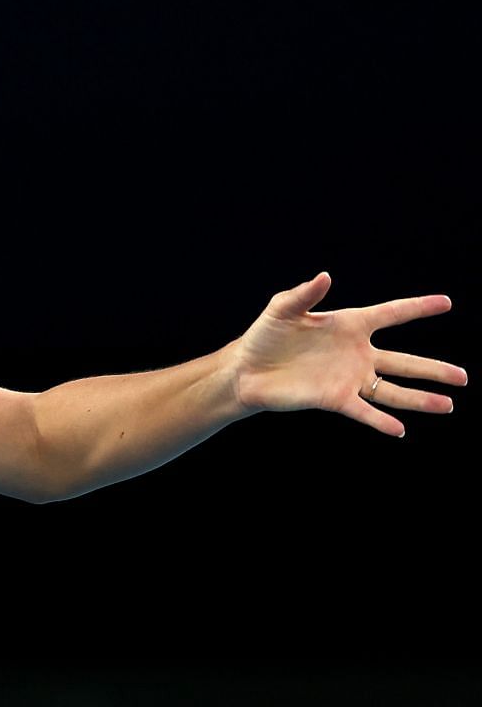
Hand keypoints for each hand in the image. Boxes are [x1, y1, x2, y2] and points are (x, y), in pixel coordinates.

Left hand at [232, 272, 465, 435]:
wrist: (246, 371)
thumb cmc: (264, 336)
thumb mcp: (282, 309)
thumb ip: (305, 293)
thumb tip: (325, 276)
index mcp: (349, 326)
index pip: (391, 314)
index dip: (417, 308)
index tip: (446, 303)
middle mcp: (356, 354)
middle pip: (404, 362)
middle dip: (434, 370)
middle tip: (464, 377)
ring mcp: (348, 378)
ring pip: (391, 390)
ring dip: (419, 399)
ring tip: (448, 405)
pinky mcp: (335, 399)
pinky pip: (364, 411)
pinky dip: (381, 420)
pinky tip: (400, 429)